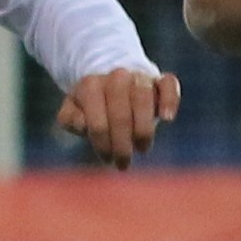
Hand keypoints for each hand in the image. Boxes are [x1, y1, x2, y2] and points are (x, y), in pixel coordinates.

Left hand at [54, 66, 180, 163]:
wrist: (114, 81)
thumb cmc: (93, 105)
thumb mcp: (73, 111)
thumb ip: (70, 118)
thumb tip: (84, 125)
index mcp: (91, 85)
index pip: (98, 122)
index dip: (103, 145)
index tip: (107, 159)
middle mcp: (116, 77)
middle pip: (121, 113)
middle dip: (122, 143)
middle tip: (123, 163)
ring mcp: (139, 77)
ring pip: (143, 98)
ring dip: (143, 129)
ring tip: (142, 148)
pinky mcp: (160, 79)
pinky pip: (169, 84)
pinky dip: (170, 100)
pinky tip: (166, 119)